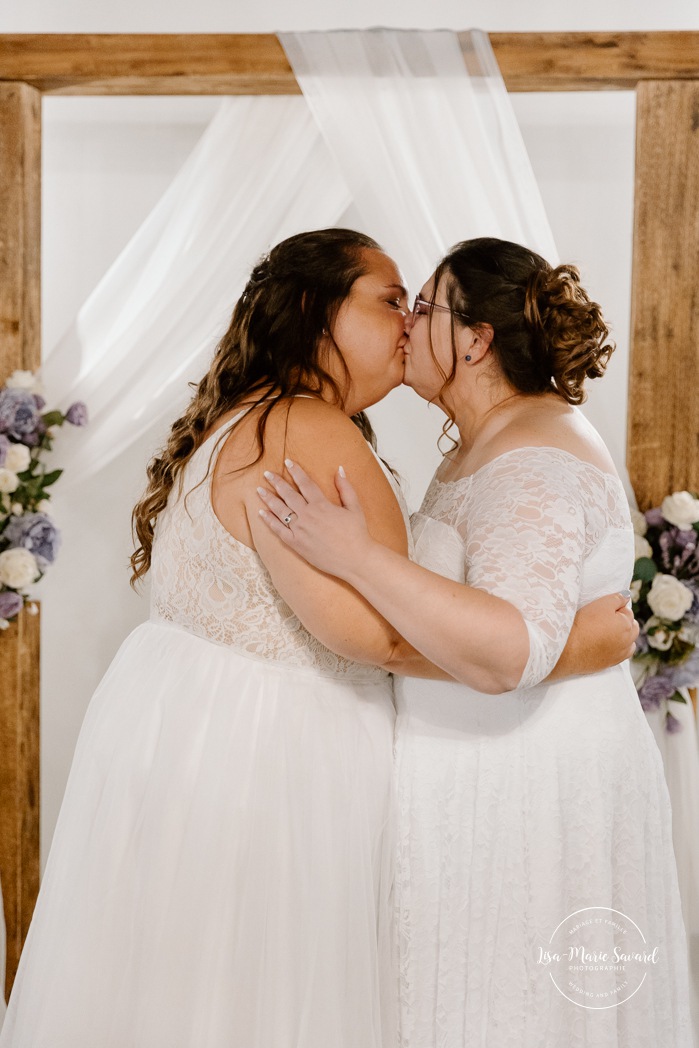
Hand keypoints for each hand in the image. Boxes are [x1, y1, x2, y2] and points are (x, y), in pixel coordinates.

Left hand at [257, 460, 373, 578]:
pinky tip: (261, 513)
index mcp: (321, 504)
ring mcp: (300, 530)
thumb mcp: (354, 507)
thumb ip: (345, 488)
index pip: (305, 483)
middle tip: (267, 474)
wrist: (355, 560)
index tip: (287, 462)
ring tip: (259, 490)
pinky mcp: (296, 544)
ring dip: (268, 499)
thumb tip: (339, 469)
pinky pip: (278, 530)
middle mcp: (308, 515)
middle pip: (288, 494)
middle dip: (276, 482)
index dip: (296, 471)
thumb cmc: (357, 534)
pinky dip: (269, 520)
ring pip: (280, 510)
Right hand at [552, 591, 638, 679]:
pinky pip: (620, 655)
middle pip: (632, 628)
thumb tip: (627, 596)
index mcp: (627, 625)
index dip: (616, 608)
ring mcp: (619, 654)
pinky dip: (617, 649)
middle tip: (606, 619)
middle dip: (624, 622)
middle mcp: (628, 641)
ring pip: (629, 643)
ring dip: (624, 637)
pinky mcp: (609, 664)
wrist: (568, 649)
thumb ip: (617, 599)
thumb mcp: (601, 604)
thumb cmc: (584, 624)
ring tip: (608, 633)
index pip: (628, 612)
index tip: (603, 609)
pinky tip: (607, 645)